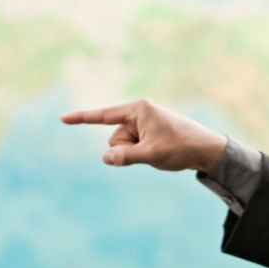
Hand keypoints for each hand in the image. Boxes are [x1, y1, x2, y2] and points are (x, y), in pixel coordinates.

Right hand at [61, 98, 227, 171]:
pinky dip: (142, 153)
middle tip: (154, 150)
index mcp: (139, 109)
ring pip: (123, 145)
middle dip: (128, 149)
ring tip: (161, 150)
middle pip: (115, 138)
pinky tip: (161, 151)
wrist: (206, 150)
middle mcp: (139, 112)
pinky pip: (133, 147)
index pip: (103, 115)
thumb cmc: (181, 148)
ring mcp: (143, 123)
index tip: (62, 118)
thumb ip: (125, 156)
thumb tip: (105, 158)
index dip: (81, 118)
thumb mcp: (151, 154)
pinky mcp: (148, 132)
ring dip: (137, 153)